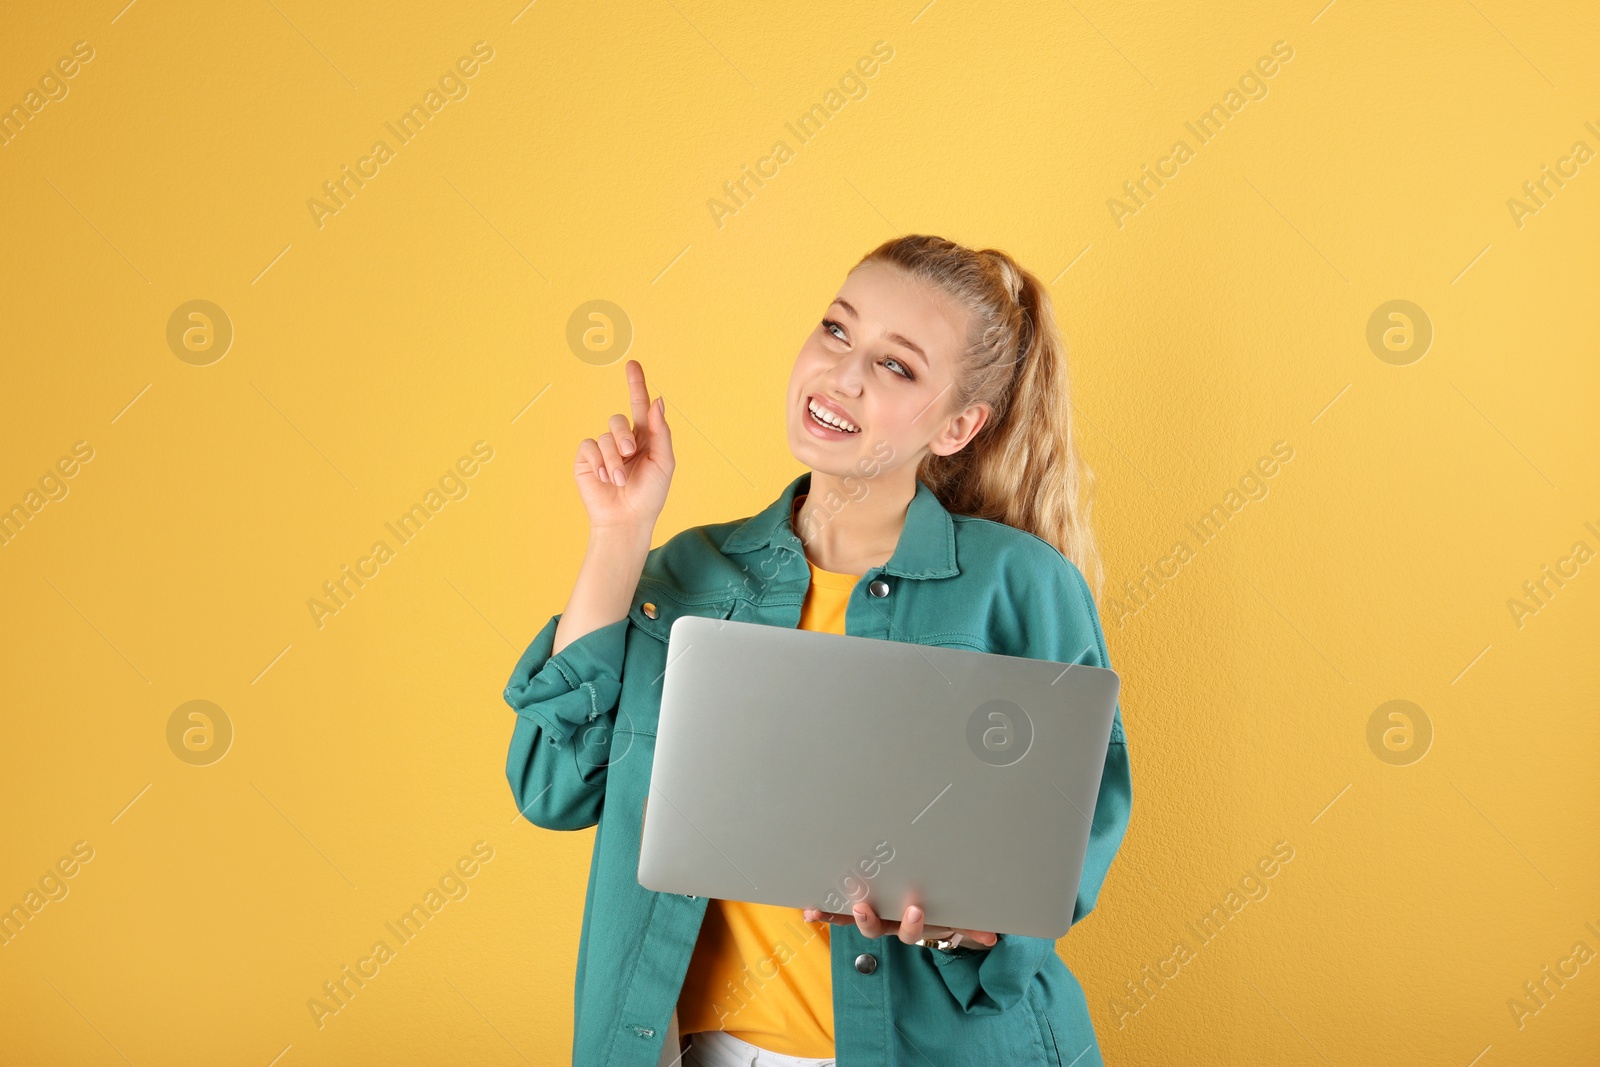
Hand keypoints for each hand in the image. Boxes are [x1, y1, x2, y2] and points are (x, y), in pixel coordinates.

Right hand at [573, 359, 674, 533]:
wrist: (627, 519)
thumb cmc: (650, 494)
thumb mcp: (664, 462)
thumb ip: (660, 430)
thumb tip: (657, 400)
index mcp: (644, 438)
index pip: (639, 405)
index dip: (636, 384)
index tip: (633, 364)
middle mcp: (623, 440)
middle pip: (618, 419)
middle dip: (624, 437)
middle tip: (630, 455)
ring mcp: (604, 449)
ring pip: (605, 436)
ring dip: (614, 459)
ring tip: (619, 479)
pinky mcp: (587, 459)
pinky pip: (590, 446)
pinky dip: (600, 462)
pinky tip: (605, 478)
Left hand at [801, 900, 998, 948]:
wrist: (924, 909)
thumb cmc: (941, 908)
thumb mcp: (957, 917)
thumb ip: (972, 926)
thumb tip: (993, 937)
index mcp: (911, 924)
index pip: (910, 930)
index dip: (911, 924)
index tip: (915, 908)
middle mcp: (887, 922)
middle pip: (874, 927)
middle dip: (866, 918)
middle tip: (862, 904)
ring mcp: (870, 914)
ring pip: (850, 918)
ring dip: (835, 915)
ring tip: (818, 911)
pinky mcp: (854, 904)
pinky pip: (835, 910)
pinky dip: (821, 911)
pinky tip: (805, 909)